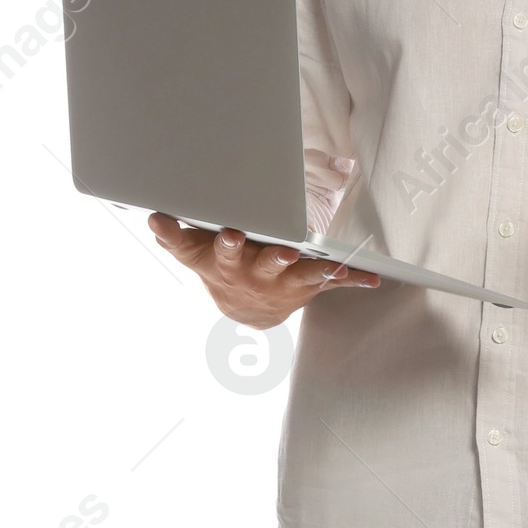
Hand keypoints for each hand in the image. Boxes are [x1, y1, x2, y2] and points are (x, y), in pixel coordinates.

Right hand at [148, 216, 380, 322]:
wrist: (244, 309)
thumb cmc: (219, 268)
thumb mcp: (193, 254)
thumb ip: (173, 236)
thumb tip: (154, 218)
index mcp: (227, 264)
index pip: (220, 253)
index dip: (223, 245)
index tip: (223, 232)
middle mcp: (256, 276)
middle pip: (263, 265)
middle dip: (273, 257)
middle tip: (284, 249)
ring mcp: (284, 283)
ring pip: (301, 275)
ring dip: (317, 270)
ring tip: (334, 264)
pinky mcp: (307, 287)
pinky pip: (332, 283)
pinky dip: (353, 279)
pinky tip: (373, 279)